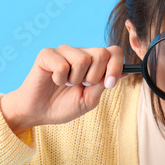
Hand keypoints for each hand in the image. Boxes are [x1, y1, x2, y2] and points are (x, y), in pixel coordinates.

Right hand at [0, 44, 125, 134]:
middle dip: (95, 76)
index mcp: (93, 62)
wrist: (39, 112)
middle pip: (101, 53)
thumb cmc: (64, 105)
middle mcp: (80, 53)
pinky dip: (60, 79)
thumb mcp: (89, 99)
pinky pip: (63, 64)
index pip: (113, 52)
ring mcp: (63, 52)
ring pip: (83, 59)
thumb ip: (104, 84)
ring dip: (76, 79)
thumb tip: (125, 72)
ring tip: (66, 84)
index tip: (108, 84)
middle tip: (82, 85)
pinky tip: (54, 81)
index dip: (116, 66)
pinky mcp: (47, 54)